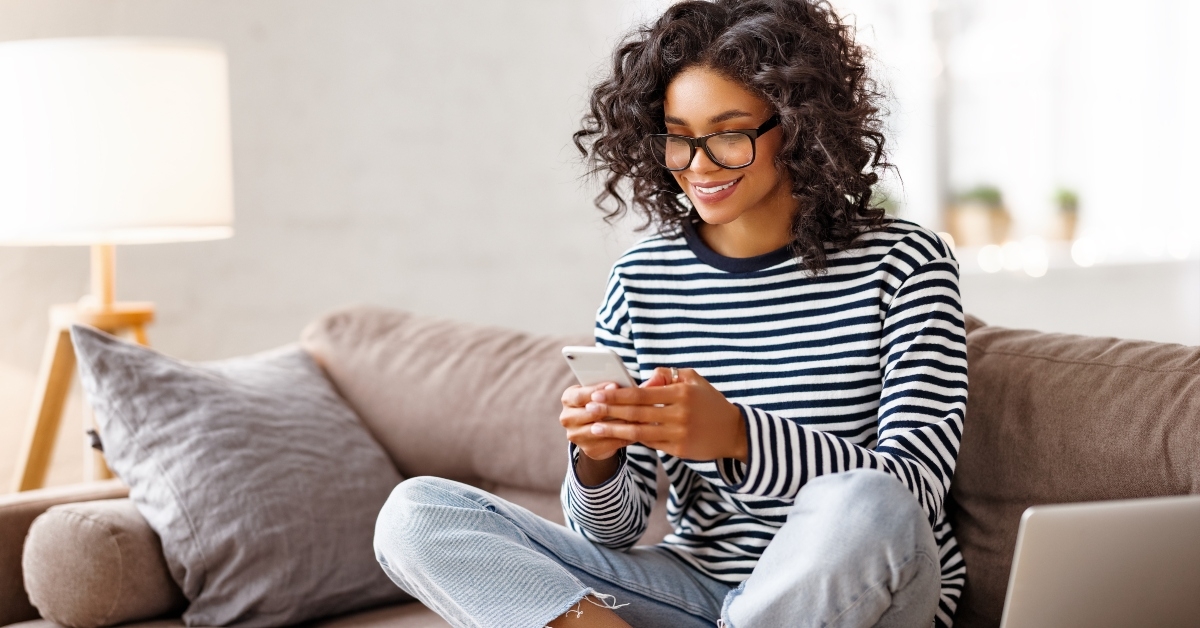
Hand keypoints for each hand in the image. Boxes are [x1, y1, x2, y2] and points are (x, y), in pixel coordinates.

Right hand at [560, 382, 633, 461]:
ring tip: (637, 415)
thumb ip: (604, 389)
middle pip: (590, 412)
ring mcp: (576, 436)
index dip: (597, 390)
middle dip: (612, 407)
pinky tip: (637, 429)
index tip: (614, 385)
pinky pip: (610, 442)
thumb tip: (618, 385)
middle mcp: (567, 418)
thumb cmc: (599, 404)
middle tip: (631, 401)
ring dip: (621, 423)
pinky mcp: (589, 449)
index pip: (580, 395)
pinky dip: (624, 436)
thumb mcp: (598, 393)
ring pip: (601, 429)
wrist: (595, 431)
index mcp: (568, 399)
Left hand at [585, 367, 747, 462]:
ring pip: (640, 431)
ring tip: (595, 427)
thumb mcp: (694, 380)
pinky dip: (632, 439)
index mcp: (681, 393)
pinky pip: (650, 443)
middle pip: (637, 412)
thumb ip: (668, 375)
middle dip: (610, 410)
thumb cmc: (709, 402)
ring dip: (615, 429)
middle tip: (589, 408)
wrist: (732, 431)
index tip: (598, 393)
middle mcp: (679, 413)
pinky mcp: (679, 449)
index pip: (642, 393)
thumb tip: (646, 376)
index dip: (618, 394)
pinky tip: (616, 436)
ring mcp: (679, 433)